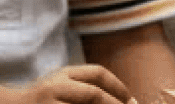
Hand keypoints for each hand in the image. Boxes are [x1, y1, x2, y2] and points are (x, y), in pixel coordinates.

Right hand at [18, 63, 133, 103]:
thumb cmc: (42, 102)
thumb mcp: (62, 88)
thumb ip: (84, 89)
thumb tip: (126, 101)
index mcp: (62, 74)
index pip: (96, 73)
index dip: (118, 87)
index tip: (131, 101)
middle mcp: (56, 86)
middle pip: (94, 94)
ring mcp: (51, 103)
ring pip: (88, 100)